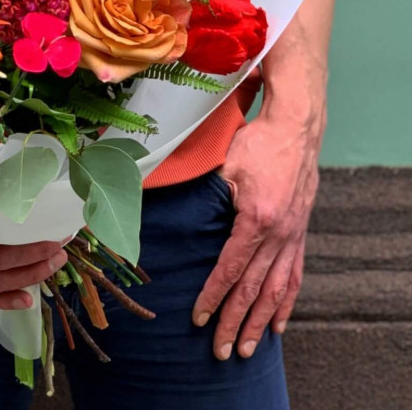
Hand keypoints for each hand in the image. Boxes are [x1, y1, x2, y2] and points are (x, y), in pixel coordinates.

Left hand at [192, 104, 322, 359]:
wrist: (296, 129)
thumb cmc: (256, 142)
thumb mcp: (225, 164)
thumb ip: (208, 195)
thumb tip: (180, 213)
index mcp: (256, 219)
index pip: (230, 269)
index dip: (213, 296)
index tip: (198, 318)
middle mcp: (279, 235)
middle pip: (253, 289)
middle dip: (234, 321)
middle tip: (220, 351)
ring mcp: (293, 237)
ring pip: (276, 290)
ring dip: (259, 322)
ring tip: (246, 348)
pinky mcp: (299, 234)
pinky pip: (294, 277)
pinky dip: (285, 304)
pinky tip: (277, 324)